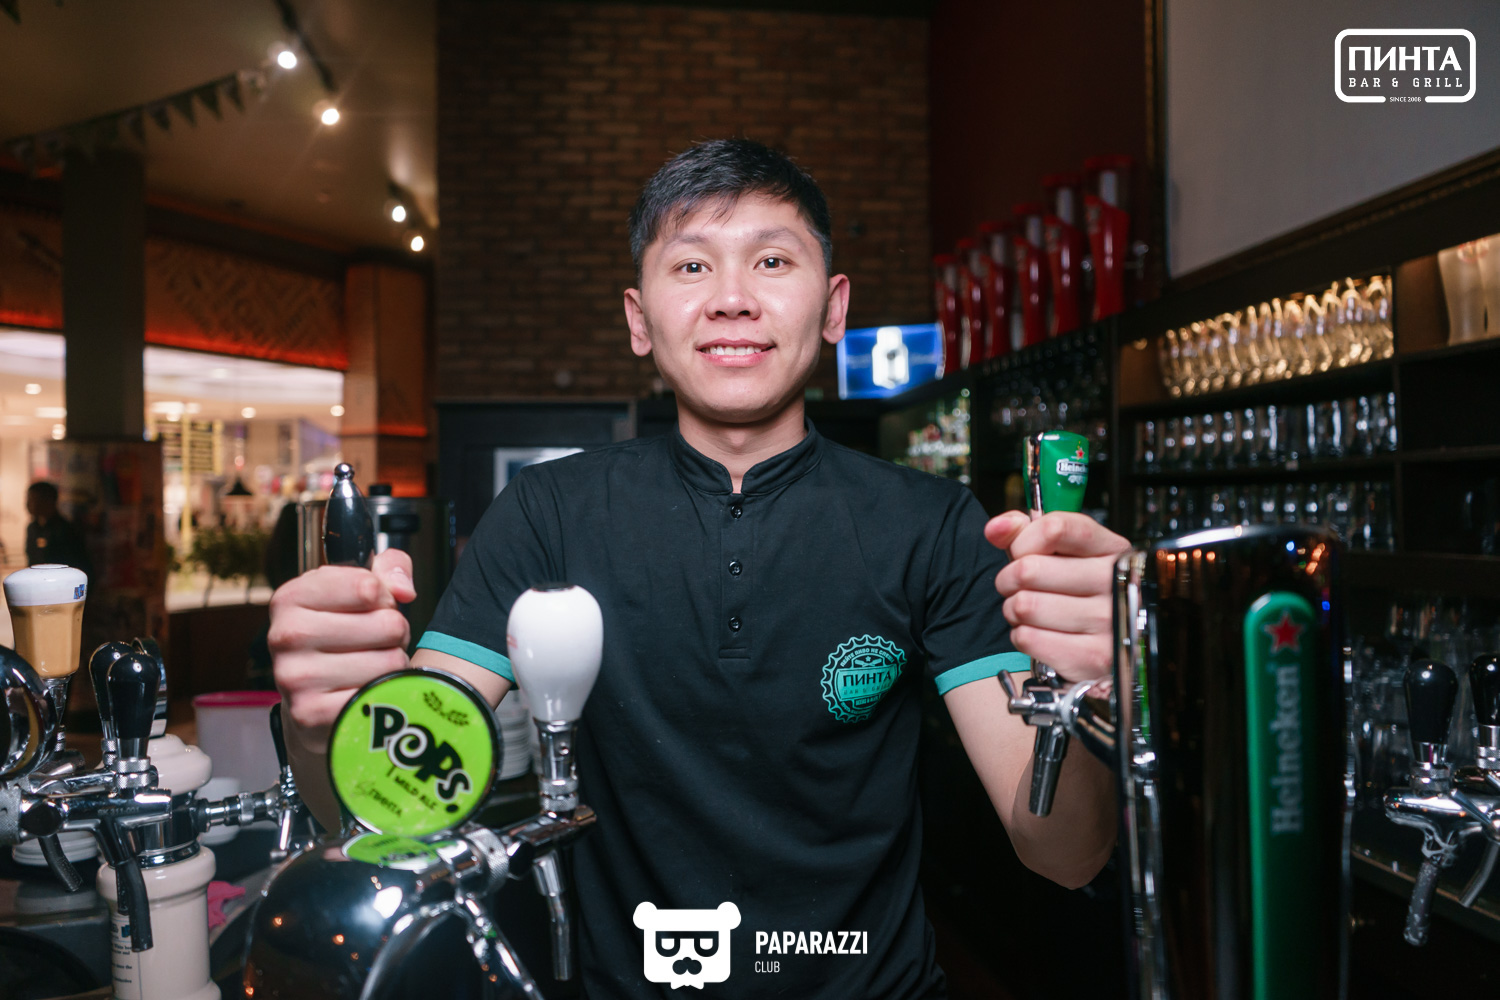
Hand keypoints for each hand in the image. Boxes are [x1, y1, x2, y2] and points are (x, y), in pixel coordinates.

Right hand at [269, 548, 415, 755]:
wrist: (312, 700)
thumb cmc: (340, 636)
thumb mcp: (358, 588)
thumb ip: (389, 567)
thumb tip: (404, 591)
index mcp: (291, 597)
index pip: (369, 586)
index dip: (384, 598)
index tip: (370, 608)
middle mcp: (286, 635)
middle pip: (388, 624)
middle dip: (394, 633)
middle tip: (374, 643)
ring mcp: (295, 677)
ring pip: (390, 661)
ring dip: (392, 664)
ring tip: (369, 665)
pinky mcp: (312, 714)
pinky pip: (380, 695)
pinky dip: (384, 693)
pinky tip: (365, 691)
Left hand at [984, 511, 1129, 683]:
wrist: (1121, 644)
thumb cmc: (1086, 592)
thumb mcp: (1068, 553)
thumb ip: (1027, 531)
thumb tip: (996, 529)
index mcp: (1112, 550)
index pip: (1055, 529)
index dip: (1023, 540)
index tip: (1020, 551)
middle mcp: (1116, 583)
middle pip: (1029, 569)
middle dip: (1009, 579)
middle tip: (1019, 587)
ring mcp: (1109, 622)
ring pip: (1024, 606)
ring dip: (1015, 610)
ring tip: (1031, 612)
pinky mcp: (1093, 657)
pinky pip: (1027, 638)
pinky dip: (1023, 636)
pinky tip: (1041, 632)